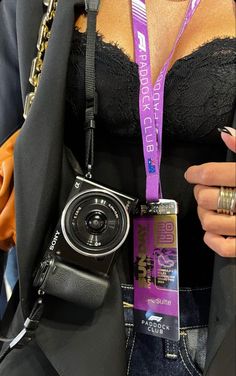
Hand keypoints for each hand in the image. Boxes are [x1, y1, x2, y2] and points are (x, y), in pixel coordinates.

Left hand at [184, 127, 235, 257]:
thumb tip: (225, 134)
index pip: (211, 174)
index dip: (195, 173)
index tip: (192, 173)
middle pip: (206, 198)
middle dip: (199, 192)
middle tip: (204, 189)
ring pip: (209, 222)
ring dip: (204, 215)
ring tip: (210, 208)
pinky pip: (223, 247)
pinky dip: (212, 239)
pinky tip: (216, 229)